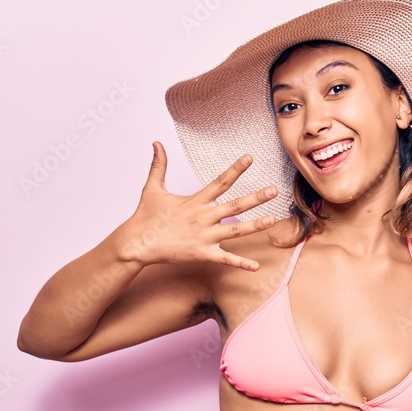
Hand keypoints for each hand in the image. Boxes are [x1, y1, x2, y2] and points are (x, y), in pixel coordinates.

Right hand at [117, 141, 277, 269]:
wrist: (137, 243)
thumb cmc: (145, 216)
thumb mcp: (153, 188)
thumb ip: (159, 165)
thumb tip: (156, 143)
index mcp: (196, 201)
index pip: (221, 181)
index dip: (236, 169)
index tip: (250, 158)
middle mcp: (203, 217)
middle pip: (235, 205)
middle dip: (256, 197)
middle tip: (274, 190)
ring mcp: (204, 236)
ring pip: (236, 230)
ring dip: (255, 226)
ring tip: (272, 220)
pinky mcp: (202, 254)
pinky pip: (225, 259)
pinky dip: (241, 264)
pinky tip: (256, 267)